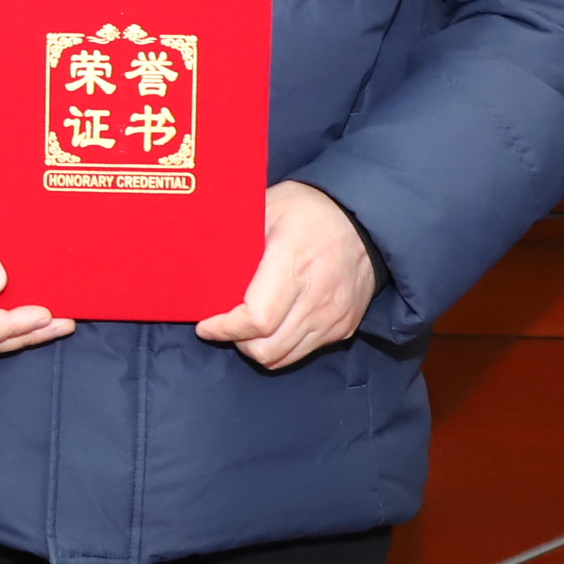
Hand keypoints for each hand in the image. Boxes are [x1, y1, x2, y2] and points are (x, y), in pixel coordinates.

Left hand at [196, 180, 377, 371]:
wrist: (365, 219)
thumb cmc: (310, 209)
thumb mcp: (268, 206)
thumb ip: (236, 233)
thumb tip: (198, 252)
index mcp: (293, 264)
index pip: (257, 319)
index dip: (226, 329)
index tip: (206, 325)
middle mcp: (316, 297)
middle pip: (267, 348)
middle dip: (238, 342)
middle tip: (225, 326)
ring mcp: (333, 316)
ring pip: (284, 357)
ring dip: (259, 348)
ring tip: (246, 328)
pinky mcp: (344, 326)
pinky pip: (305, 352)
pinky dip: (283, 345)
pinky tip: (274, 326)